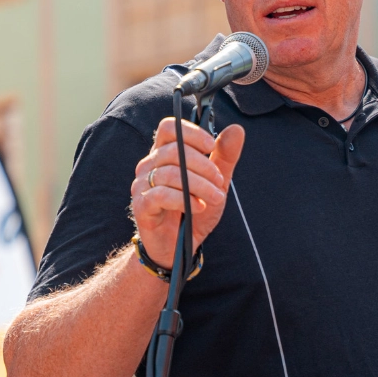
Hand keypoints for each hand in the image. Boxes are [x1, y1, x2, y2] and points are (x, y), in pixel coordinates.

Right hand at [131, 118, 244, 268]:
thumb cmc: (195, 210)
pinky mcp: (141, 206)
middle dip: (203, 166)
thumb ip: (225, 156)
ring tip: (215, 198)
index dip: (191, 132)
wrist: (180, 247)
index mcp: (164, 153)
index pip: (169, 128)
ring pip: (171, 173)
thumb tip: (236, 129)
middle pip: (174, 150)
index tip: (211, 146)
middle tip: (220, 183)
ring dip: (199, 185)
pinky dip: (184, 199)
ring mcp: (142, 185)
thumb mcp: (217, 182)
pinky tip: (198, 207)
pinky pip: (161, 194)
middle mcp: (149, 165)